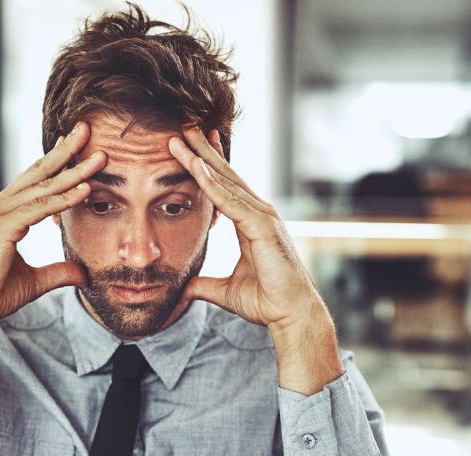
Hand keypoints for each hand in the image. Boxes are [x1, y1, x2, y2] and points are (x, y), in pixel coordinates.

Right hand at [0, 121, 105, 393]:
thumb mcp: (35, 281)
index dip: (57, 161)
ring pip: (43, 189)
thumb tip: (84, 273)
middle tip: (88, 129)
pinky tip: (84, 190)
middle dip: (66, 151)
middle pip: (39, 173)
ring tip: (99, 158)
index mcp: (4, 213)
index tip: (78, 145)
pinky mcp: (1, 229)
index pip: (34, 180)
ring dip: (73, 172)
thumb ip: (59, 272)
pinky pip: (38, 210)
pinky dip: (63, 200)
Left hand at [168, 126, 341, 393]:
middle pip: (225, 175)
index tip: (188, 146)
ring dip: (202, 159)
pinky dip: (214, 184)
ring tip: (180, 138)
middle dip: (202, 150)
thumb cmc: (265, 301)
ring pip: (226, 182)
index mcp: (250, 222)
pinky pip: (233, 201)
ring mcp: (263, 217)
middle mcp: (259, 213)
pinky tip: (197, 167)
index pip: (224, 187)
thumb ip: (204, 285)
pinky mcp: (263, 227)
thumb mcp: (224, 291)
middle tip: (181, 126)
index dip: (206, 165)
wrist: (290, 314)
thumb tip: (184, 288)